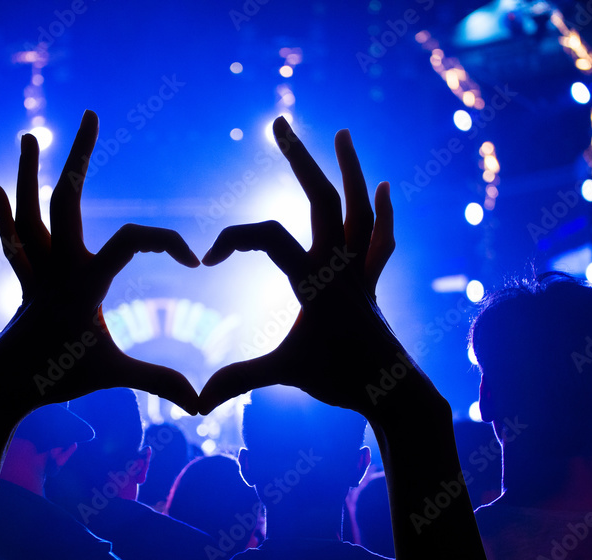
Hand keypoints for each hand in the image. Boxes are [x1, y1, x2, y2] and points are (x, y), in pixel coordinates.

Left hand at [0, 110, 199, 413]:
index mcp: (84, 283)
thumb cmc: (57, 381)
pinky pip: (12, 240)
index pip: (131, 240)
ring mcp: (35, 271)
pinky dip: (3, 214)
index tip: (196, 263)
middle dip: (80, 156)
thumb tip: (201, 404)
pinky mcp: (23, 282)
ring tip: (30, 135)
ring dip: (29, 173)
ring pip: (30, 212)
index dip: (169, 242)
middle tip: (90, 115)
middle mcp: (56, 267)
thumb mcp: (113, 377)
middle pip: (68, 199)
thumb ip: (158, 381)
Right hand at [198, 117, 405, 418]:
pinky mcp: (371, 282)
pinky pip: (379, 238)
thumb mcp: (284, 374)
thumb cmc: (340, 380)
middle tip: (279, 124)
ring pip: (358, 207)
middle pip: (321, 197)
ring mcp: (359, 270)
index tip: (206, 261)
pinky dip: (384, 212)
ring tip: (343, 134)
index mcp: (314, 280)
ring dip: (351, 168)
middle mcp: (339, 265)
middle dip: (299, 158)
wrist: (394, 391)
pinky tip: (386, 187)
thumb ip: (239, 380)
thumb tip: (197, 402)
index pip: (268, 236)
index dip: (232, 239)